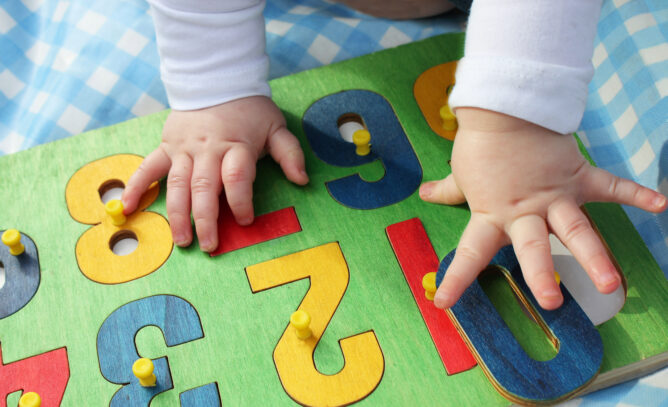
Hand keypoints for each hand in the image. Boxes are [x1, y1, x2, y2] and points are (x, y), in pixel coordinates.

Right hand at [121, 96, 308, 251]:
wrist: (217, 80)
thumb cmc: (249, 110)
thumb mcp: (276, 127)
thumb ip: (289, 154)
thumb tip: (302, 180)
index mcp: (236, 146)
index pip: (237, 178)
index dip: (241, 202)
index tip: (245, 221)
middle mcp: (208, 150)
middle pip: (205, 188)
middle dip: (206, 219)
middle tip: (209, 246)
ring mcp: (184, 149)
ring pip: (177, 185)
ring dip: (177, 214)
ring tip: (182, 241)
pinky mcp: (167, 146)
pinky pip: (149, 167)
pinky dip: (137, 186)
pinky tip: (127, 207)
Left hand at [419, 108, 666, 309]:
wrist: (504, 107)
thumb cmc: (480, 144)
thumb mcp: (461, 172)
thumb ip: (447, 189)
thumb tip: (423, 193)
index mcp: (491, 214)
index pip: (470, 253)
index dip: (456, 279)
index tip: (442, 304)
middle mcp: (524, 211)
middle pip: (533, 247)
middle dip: (541, 275)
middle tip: (550, 303)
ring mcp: (554, 195)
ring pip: (574, 228)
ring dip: (592, 255)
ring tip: (609, 283)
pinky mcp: (576, 176)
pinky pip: (610, 186)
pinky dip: (635, 193)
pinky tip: (660, 205)